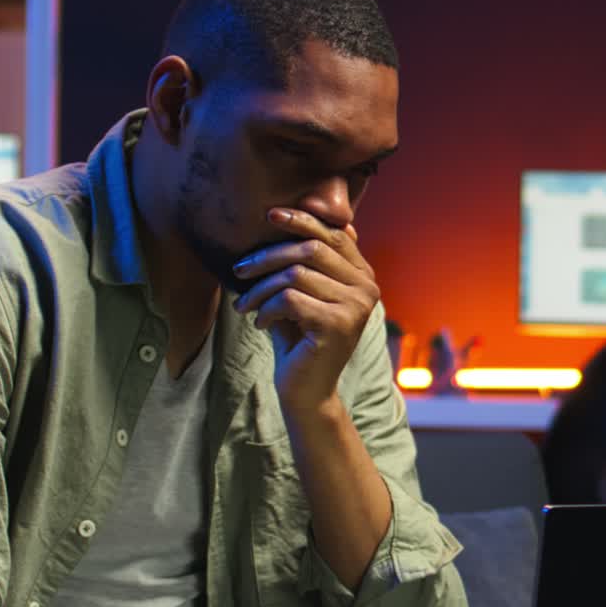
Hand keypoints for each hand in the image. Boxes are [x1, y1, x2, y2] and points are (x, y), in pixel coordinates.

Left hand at [233, 208, 379, 413]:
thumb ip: (301, 262)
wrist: (306, 391)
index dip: (301, 220)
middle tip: (239, 270)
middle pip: (311, 249)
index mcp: (362, 276)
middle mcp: (367, 288)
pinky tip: (259, 323)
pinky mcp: (338, 325)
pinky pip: (289, 299)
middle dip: (267, 256)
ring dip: (260, 288)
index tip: (268, 215)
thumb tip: (286, 215)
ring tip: (244, 305)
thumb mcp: (300, 294)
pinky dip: (266, 309)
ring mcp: (356, 307)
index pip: (333, 234)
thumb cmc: (298, 340)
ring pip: (295, 274)